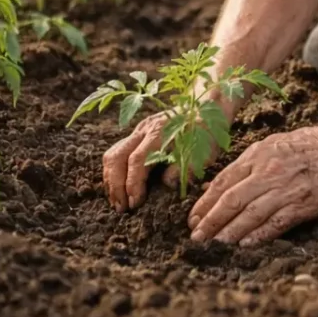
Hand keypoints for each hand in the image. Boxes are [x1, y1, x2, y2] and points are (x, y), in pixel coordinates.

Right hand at [102, 111, 220, 210]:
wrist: (205, 107)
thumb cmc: (206, 132)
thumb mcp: (205, 152)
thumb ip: (186, 168)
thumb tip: (167, 184)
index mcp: (160, 133)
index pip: (137, 160)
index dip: (133, 183)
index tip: (135, 202)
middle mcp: (144, 130)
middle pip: (117, 157)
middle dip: (116, 185)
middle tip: (122, 208)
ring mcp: (137, 131)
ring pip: (112, 154)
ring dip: (111, 180)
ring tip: (117, 202)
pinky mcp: (136, 135)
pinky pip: (116, 153)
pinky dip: (113, 172)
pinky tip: (118, 188)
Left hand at [187, 123, 317, 245]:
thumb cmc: (303, 147)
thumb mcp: (268, 147)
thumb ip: (241, 168)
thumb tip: (211, 188)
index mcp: (257, 156)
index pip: (223, 182)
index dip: (205, 203)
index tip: (192, 218)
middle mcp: (268, 172)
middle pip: (232, 200)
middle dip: (211, 221)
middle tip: (196, 237)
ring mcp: (285, 189)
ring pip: (251, 214)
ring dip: (230, 232)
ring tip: (214, 244)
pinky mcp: (303, 204)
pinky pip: (276, 222)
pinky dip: (259, 234)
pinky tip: (244, 244)